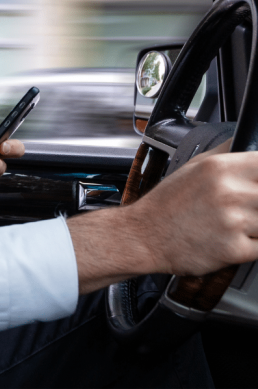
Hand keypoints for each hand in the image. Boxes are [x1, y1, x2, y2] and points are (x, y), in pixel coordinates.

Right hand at [68, 139, 257, 293]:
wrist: (143, 237)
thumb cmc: (165, 204)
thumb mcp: (192, 166)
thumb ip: (225, 151)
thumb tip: (248, 139)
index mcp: (220, 169)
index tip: (253, 184)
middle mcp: (229, 193)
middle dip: (255, 202)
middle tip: (241, 206)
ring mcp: (233, 223)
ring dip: (254, 224)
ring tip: (231, 223)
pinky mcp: (235, 250)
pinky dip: (251, 245)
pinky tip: (229, 238)